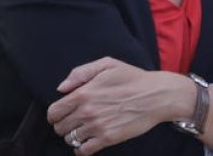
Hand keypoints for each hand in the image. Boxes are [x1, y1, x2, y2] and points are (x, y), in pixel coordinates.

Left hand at [47, 57, 189, 154]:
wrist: (158, 95)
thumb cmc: (134, 79)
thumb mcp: (108, 65)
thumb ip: (80, 73)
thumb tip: (62, 88)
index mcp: (84, 93)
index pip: (54, 112)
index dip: (55, 114)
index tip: (62, 114)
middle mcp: (87, 111)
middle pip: (60, 127)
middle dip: (64, 125)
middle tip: (75, 121)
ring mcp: (97, 126)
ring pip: (70, 139)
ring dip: (74, 136)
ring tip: (84, 130)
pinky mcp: (108, 138)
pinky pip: (84, 150)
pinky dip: (82, 149)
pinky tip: (88, 142)